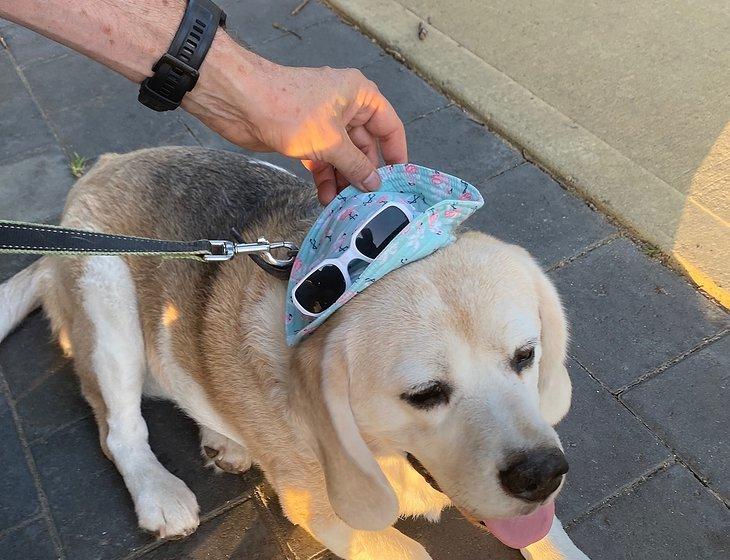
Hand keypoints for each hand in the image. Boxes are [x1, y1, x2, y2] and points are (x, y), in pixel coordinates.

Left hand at [184, 32, 407, 203]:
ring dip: (343, 180)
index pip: (389, 126)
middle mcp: (345, 106)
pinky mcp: (305, 136)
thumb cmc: (288, 109)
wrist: (240, 103)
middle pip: (365, 145)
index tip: (398, 180)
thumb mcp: (331, 141)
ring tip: (345, 205)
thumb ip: (356, 165)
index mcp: (360, 95)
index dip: (396, 153)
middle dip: (364, 173)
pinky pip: (323, 160)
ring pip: (343, 156)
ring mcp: (324, 122)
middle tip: (368, 200)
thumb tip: (374, 184)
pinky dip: (325, 177)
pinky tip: (326, 198)